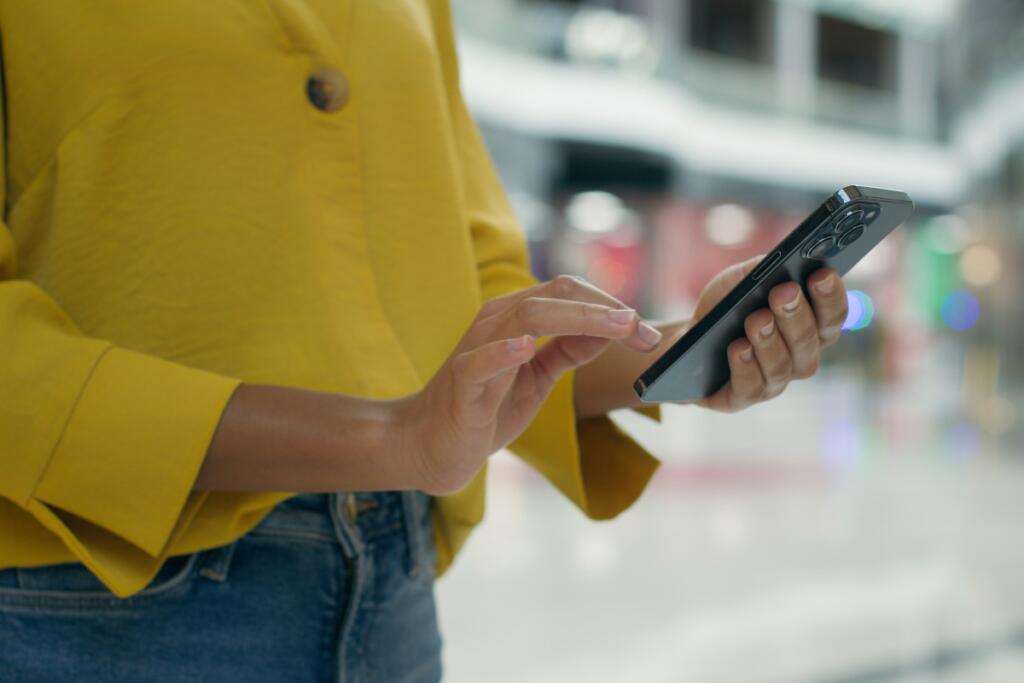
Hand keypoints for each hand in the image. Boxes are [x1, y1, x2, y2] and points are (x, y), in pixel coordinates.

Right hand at [396, 275, 662, 494]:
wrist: (431, 446)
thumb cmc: (485, 409)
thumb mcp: (537, 378)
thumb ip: (567, 351)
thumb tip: (610, 332)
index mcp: (516, 318)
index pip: (569, 294)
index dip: (612, 309)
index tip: (649, 336)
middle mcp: (496, 322)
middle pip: (555, 295)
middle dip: (606, 310)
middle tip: (643, 331)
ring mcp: (476, 349)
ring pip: (526, 316)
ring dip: (577, 319)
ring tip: (616, 327)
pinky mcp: (460, 382)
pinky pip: (480, 361)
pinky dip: (504, 351)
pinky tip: (527, 347)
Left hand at [693, 255, 848, 412]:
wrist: (685, 339)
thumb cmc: (723, 308)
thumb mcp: (740, 281)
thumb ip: (764, 269)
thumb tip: (783, 261)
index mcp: (811, 328)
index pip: (833, 316)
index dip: (831, 296)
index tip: (821, 273)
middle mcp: (799, 358)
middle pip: (809, 342)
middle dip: (796, 315)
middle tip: (784, 292)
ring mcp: (772, 382)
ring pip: (781, 367)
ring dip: (770, 342)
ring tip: (756, 319)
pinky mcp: (740, 398)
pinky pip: (749, 388)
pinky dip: (745, 367)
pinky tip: (738, 348)